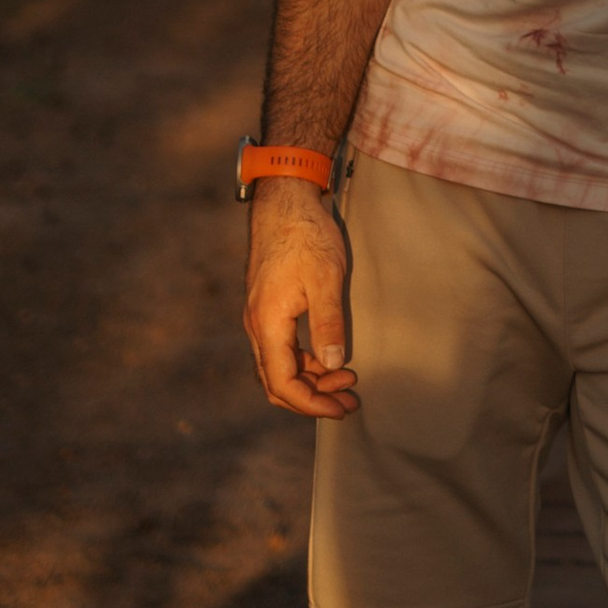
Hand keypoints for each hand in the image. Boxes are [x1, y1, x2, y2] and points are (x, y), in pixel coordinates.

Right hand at [243, 177, 360, 417]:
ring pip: (278, 366)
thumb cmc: (306, 235)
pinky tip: (329, 358)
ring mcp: (260, 316)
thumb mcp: (326, 279)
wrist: (284, 199)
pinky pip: (281, 349)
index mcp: (268, 323)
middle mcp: (257, 325)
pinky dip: (305, 362)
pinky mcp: (268, 307)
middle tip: (350, 401)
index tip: (343, 408)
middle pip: (277, 382)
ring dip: (311, 380)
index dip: (312, 404)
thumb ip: (328, 324)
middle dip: (313, 398)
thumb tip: (334, 365)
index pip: (283, 383)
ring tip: (347, 380)